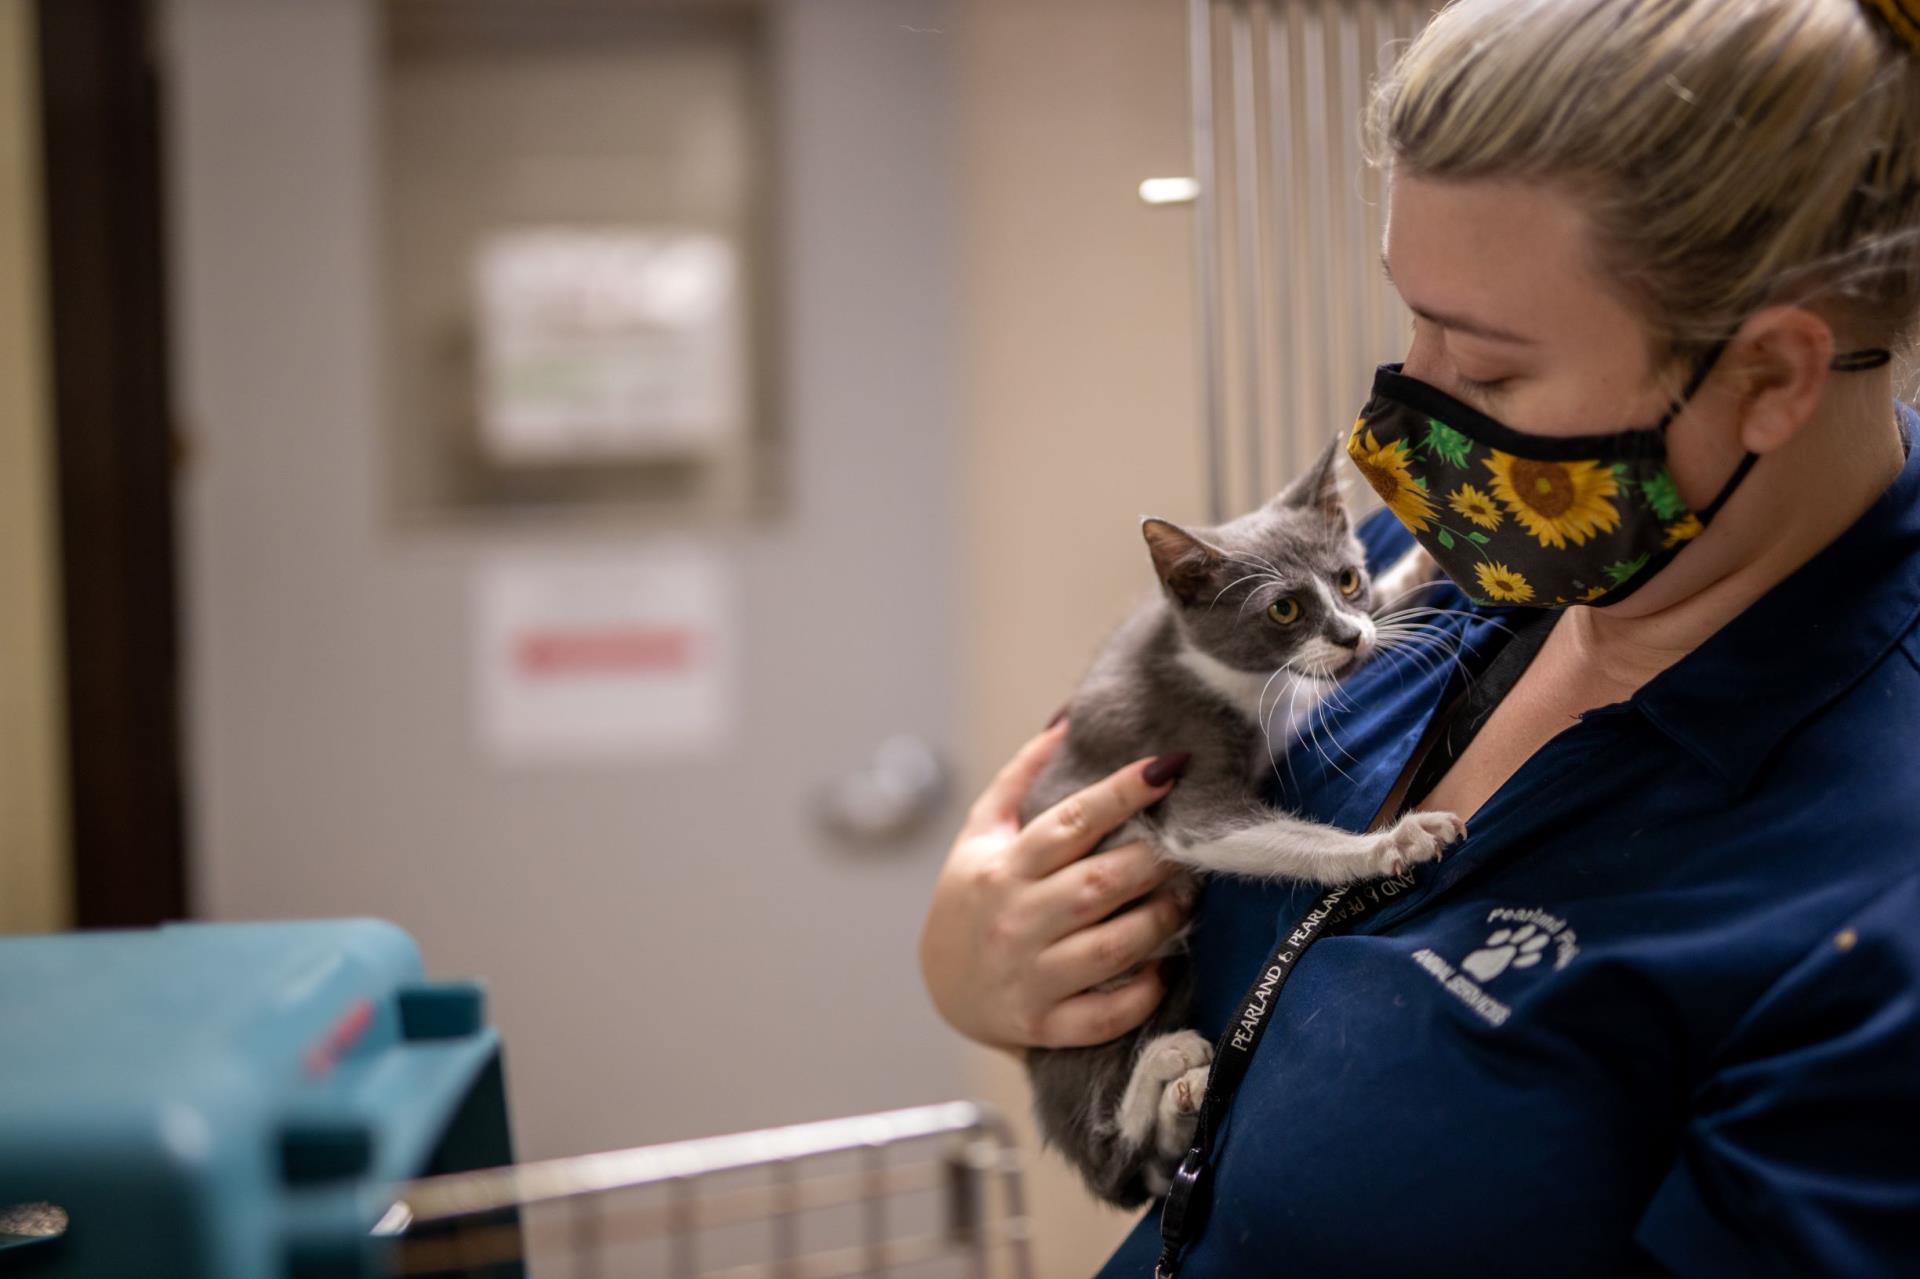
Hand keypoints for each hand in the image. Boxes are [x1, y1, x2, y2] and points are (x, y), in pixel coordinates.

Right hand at [918, 722, 1191, 1052]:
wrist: (942, 988)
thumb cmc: (973, 897)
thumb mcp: (980, 834)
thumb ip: (1019, 778)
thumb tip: (1066, 721)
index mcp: (1003, 866)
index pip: (1071, 821)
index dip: (1123, 792)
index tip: (1169, 768)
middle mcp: (1015, 919)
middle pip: (1100, 884)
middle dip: (1155, 861)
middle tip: (1191, 847)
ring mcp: (1030, 975)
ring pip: (1113, 947)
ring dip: (1161, 920)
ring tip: (1186, 898)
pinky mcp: (1044, 1024)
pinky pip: (1107, 1014)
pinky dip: (1144, 991)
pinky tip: (1165, 964)